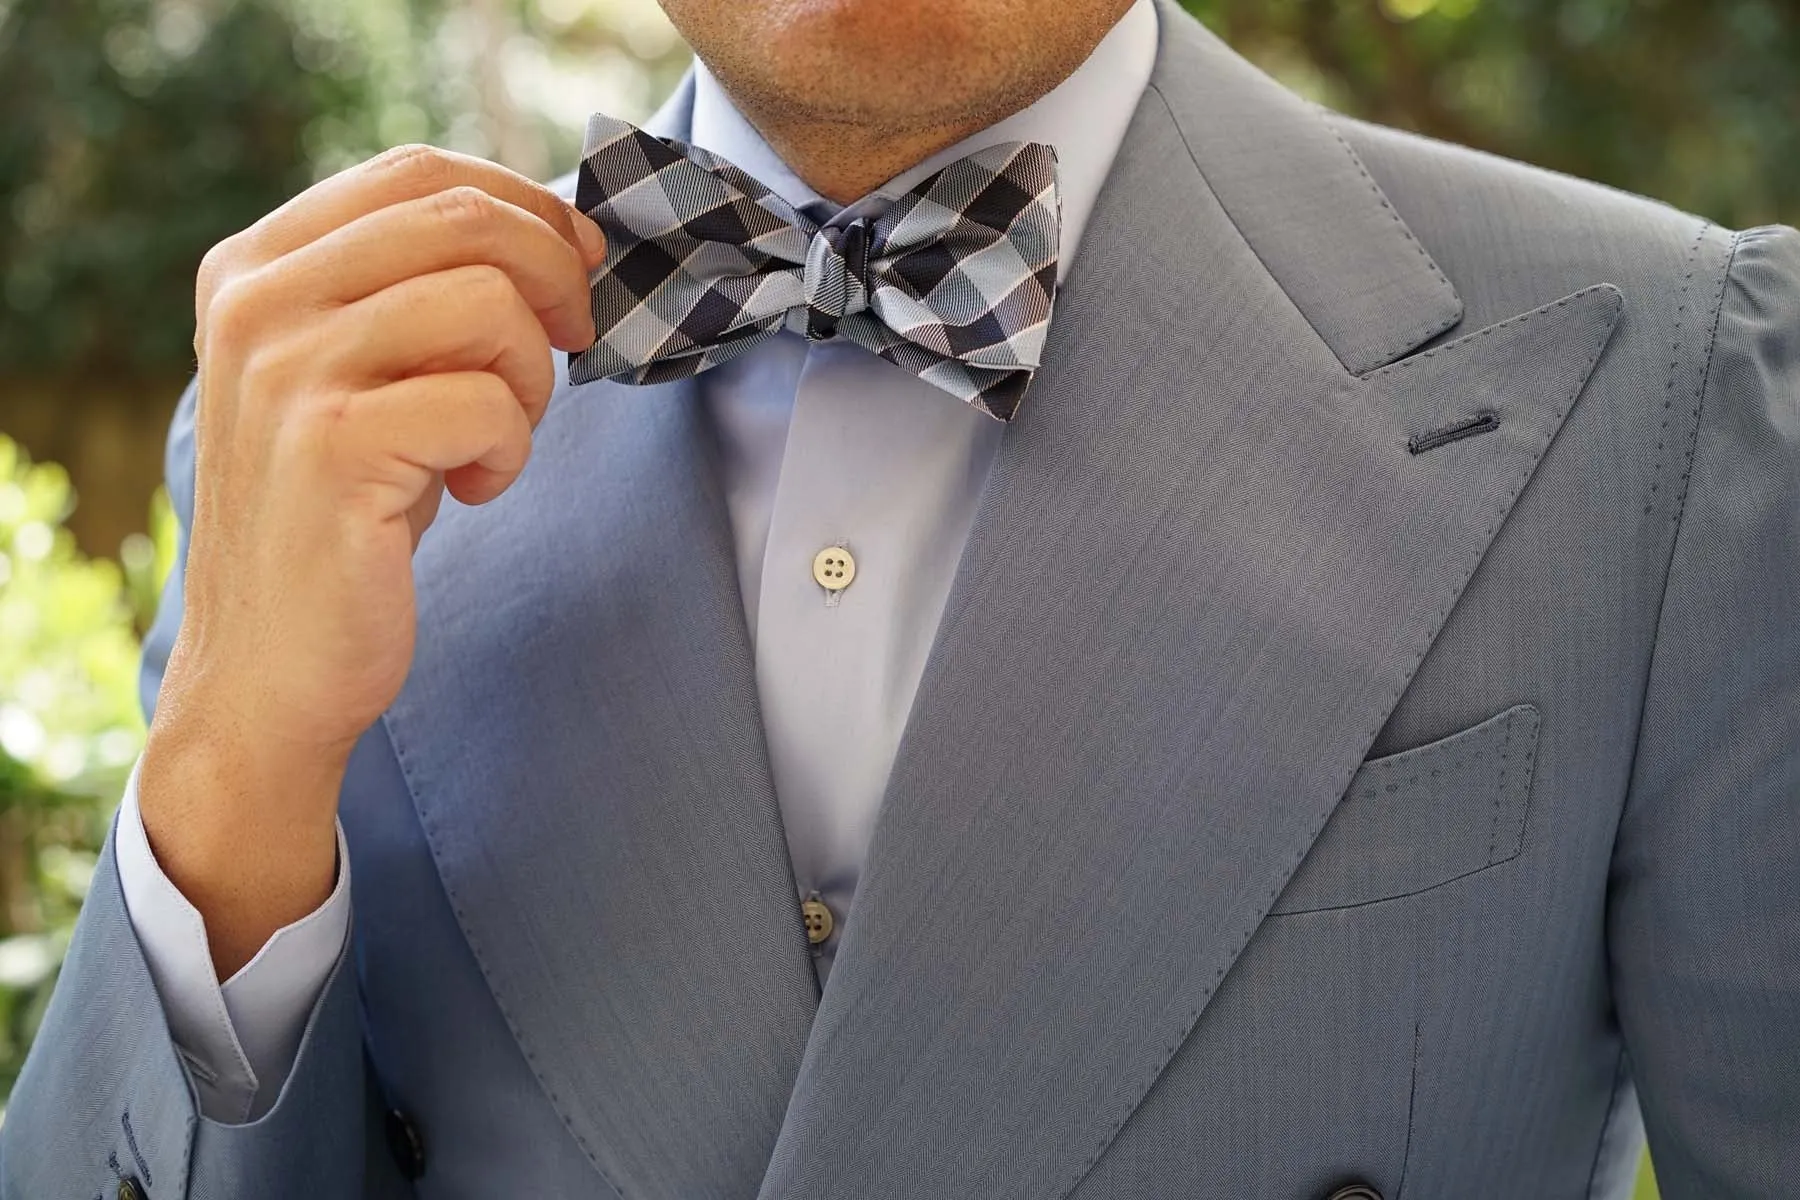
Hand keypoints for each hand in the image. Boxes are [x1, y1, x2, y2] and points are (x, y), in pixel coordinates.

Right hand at [139, 145, 604, 975]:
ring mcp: (286, 371)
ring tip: (495, 439)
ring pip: (489, 306)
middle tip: (570, 350)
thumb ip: (420, 292)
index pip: (418, 172)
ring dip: (531, 379)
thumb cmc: (346, 512)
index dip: (525, 206)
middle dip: (554, 283)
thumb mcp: (362, 374)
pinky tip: (469, 490)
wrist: (273, 665)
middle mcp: (258, 301)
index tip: (578, 264)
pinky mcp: (333, 447)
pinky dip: (509, 451)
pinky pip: (489, 403)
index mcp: (257, 265)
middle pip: (464, 222)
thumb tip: (563, 232)